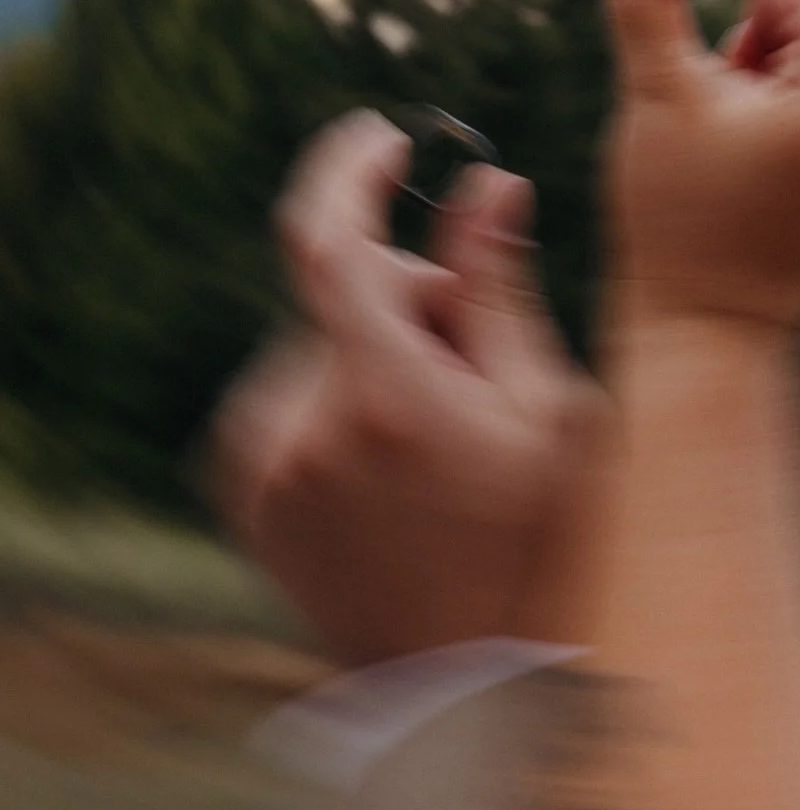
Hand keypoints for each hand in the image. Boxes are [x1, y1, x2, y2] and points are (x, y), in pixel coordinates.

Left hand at [212, 112, 606, 664]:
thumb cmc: (535, 538)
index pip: (327, 241)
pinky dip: (341, 387)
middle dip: (410, 291)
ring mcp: (261, 462)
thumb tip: (485, 180)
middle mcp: (301, 425)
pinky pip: (289, 388)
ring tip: (439, 424)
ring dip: (376, 346)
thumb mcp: (545, 407)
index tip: (383, 137)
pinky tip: (395, 454)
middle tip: (476, 348)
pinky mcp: (245, 486)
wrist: (468, 672)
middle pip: (344, 292)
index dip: (348, 170)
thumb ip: (499, 287)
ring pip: (318, 340)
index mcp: (385, 398)